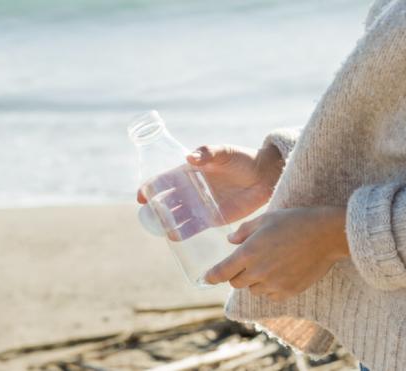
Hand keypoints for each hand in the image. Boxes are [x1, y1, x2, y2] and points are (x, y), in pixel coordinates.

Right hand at [137, 144, 283, 223]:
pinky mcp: (211, 218)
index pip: (163, 181)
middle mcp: (190, 190)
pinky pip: (193, 227)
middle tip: (148, 217)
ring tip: (161, 229)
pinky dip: (183, 233)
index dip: (149, 188)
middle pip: (166, 201)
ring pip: (176, 217)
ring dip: (167, 223)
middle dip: (155, 209)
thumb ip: (208, 153)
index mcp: (188, 172)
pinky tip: (174, 237)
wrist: (264, 176)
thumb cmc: (243, 159)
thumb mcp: (224, 152)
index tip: (141, 196)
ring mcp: (199, 205)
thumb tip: (189, 157)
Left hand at [204, 207, 349, 300]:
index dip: (211, 276)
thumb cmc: (295, 221)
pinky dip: (271, 288)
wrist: (326, 235)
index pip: (222, 272)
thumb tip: (230, 241)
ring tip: (270, 263)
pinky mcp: (288, 291)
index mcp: (249, 253)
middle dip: (237, 274)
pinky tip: (281, 272)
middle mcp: (258, 272)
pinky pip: (271, 295)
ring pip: (254, 290)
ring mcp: (274, 284)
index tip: (206, 278)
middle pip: (236, 283)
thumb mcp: (266, 219)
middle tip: (248, 262)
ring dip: (255, 281)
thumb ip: (244, 231)